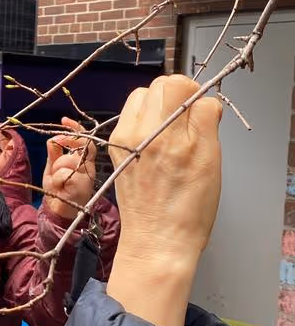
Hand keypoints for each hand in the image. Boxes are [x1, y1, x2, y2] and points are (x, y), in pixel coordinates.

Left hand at [43, 118, 96, 219]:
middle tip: (56, 152)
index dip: (76, 129)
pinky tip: (59, 188)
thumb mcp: (52, 170)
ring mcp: (87, 176)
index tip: (64, 120)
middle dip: (65, 147)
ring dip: (57, 169)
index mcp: (84, 161)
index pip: (85, 140)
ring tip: (57, 181)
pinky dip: (57, 179)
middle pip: (81, 146)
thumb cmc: (59, 192)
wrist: (59, 213)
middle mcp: (89, 167)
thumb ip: (54, 155)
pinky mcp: (83, 185)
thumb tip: (52, 139)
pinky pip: (65, 173)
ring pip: (69, 160)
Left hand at [107, 75, 221, 325]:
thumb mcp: (210, 160)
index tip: (201, 110)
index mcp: (163, 132)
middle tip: (189, 122)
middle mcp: (137, 131)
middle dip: (175, 96)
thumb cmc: (188, 208)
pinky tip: (157, 145)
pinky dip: (145, 122)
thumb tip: (204, 100)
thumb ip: (206, 120)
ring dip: (159, 107)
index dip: (192, 91)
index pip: (174, 83)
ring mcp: (122, 140)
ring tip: (173, 133)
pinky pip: (131, 120)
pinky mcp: (115, 151)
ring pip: (141, 100)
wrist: (157, 242)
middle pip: (156, 87)